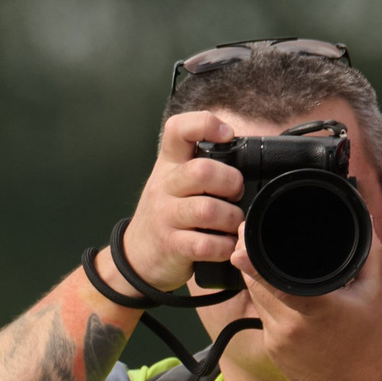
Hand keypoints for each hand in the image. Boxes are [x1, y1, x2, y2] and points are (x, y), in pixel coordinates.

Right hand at [119, 112, 249, 292]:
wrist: (136, 255)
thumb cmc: (165, 215)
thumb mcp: (174, 183)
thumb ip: (202, 168)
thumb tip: (246, 160)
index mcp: (169, 165)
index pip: (179, 129)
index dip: (206, 124)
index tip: (227, 135)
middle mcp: (164, 186)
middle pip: (202, 171)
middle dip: (231, 183)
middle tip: (235, 195)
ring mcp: (165, 216)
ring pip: (207, 210)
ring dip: (232, 219)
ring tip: (232, 224)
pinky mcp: (171, 245)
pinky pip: (206, 245)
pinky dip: (224, 247)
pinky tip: (225, 246)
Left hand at [234, 220, 381, 380]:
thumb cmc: (369, 340)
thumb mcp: (377, 291)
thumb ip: (370, 250)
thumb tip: (364, 217)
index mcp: (315, 308)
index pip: (274, 282)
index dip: (252, 264)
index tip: (238, 247)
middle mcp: (289, 324)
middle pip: (256, 282)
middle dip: (250, 257)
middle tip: (251, 231)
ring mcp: (276, 339)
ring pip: (255, 296)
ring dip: (256, 275)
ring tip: (263, 254)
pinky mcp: (270, 348)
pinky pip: (261, 313)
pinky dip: (267, 298)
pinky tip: (279, 289)